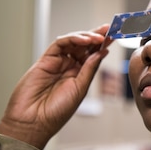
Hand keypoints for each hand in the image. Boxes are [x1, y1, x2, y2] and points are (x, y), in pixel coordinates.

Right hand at [0, 25, 110, 149]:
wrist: (34, 121)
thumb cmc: (57, 111)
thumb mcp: (80, 89)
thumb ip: (90, 68)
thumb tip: (102, 52)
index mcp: (80, 74)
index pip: (94, 55)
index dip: (104, 44)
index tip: (116, 36)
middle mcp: (69, 66)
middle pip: (85, 45)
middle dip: (98, 36)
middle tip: (110, 28)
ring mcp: (58, 62)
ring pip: (74, 42)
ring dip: (87, 36)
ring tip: (100, 37)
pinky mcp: (46, 59)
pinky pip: (60, 44)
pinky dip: (73, 39)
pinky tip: (85, 40)